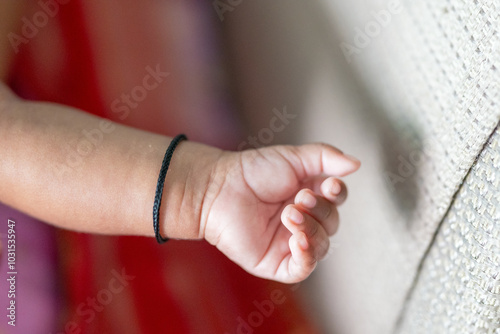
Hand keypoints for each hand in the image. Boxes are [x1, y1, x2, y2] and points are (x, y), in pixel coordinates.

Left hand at [200, 143, 359, 282]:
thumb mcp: (292, 158)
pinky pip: (302, 269)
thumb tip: (356, 164)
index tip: (330, 184)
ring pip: (321, 246)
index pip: (337, 200)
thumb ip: (325, 157)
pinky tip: (298, 240)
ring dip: (311, 230)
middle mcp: (303, 220)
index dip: (337, 194)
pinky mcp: (276, 262)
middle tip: (298, 198)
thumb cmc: (252, 171)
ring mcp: (290, 242)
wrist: (220, 189)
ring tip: (290, 214)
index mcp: (309, 196)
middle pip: (332, 223)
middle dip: (320, 210)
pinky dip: (306, 257)